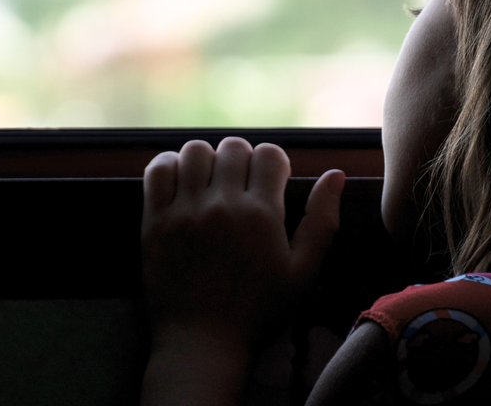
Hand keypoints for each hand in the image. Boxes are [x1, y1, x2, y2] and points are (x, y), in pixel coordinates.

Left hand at [140, 137, 343, 404]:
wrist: (203, 344)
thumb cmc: (259, 309)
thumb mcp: (303, 271)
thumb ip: (322, 220)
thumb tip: (336, 174)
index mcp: (261, 214)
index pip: (269, 153)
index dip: (274, 163)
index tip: (270, 185)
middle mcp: (222, 205)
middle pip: (233, 147)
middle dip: (242, 160)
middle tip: (241, 186)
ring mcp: (185, 211)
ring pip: (195, 151)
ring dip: (207, 160)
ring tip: (212, 183)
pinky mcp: (154, 221)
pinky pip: (157, 170)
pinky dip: (169, 165)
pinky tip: (182, 182)